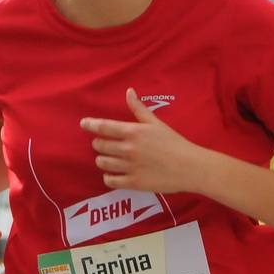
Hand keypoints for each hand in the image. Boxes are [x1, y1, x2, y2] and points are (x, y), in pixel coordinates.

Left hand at [81, 89, 214, 194]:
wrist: (189, 167)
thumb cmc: (175, 143)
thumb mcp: (156, 123)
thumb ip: (139, 109)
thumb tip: (128, 91)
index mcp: (133, 132)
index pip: (103, 127)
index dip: (90, 124)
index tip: (84, 124)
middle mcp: (128, 149)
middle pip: (99, 145)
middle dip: (100, 144)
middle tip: (107, 145)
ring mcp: (130, 167)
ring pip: (102, 163)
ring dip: (103, 160)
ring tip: (110, 159)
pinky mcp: (133, 183)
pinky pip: (110, 180)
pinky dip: (109, 177)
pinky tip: (114, 174)